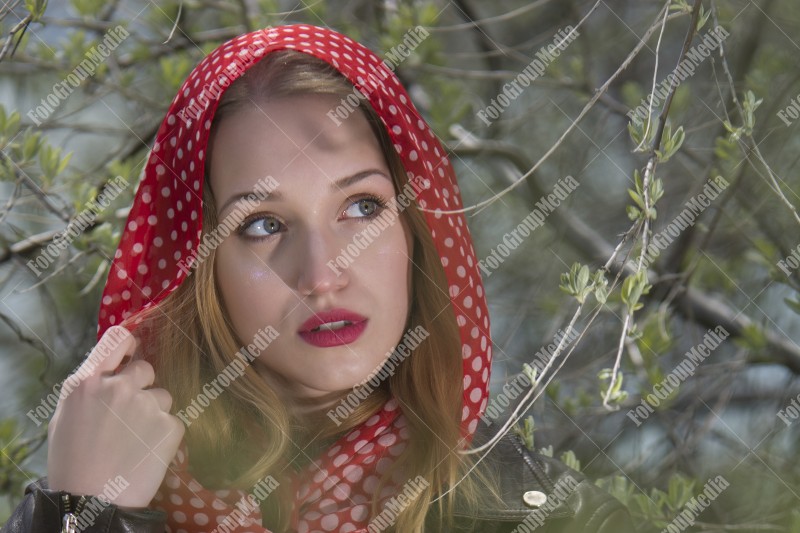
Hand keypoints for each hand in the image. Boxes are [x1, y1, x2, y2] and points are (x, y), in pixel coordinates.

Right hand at [47, 326, 184, 507]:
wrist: (91, 504)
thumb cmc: (72, 463)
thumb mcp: (65, 416)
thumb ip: (90, 386)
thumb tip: (113, 366)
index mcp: (87, 382)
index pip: (117, 338)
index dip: (129, 343)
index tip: (131, 353)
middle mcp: (119, 387)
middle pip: (145, 369)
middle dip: (140, 386)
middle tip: (128, 417)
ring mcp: (147, 405)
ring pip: (161, 396)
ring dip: (153, 411)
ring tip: (134, 441)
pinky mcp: (170, 425)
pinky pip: (172, 420)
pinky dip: (164, 434)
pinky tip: (146, 452)